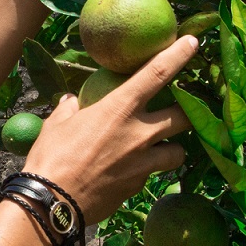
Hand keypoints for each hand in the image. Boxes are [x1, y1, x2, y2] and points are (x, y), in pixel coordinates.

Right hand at [23, 36, 196, 223]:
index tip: (193, 42)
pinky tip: (130, 171)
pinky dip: (147, 170)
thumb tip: (73, 101)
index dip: (178, 56)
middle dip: (189, 112)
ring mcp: (143, 163)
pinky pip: (153, 174)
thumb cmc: (51, 158)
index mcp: (119, 109)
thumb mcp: (57, 125)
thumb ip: (71, 109)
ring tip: (162, 147)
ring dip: (173, 147)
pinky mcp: (139, 186)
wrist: (52, 204)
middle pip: (184, 118)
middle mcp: (139, 134)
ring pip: (179, 152)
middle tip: (183, 110)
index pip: (157, 74)